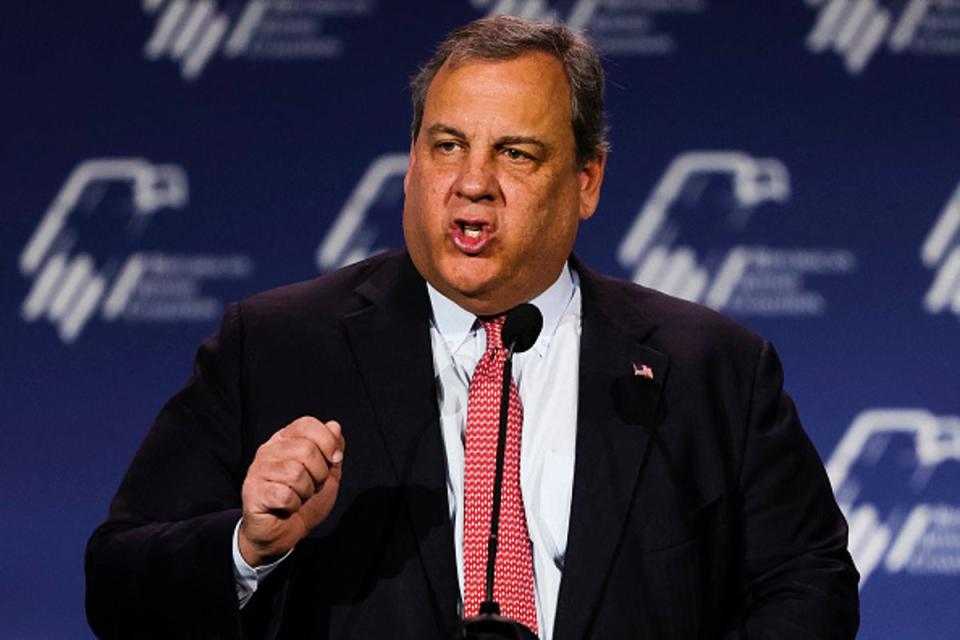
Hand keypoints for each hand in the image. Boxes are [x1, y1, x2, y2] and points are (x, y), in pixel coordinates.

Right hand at [238, 416, 344, 565]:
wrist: (281, 534)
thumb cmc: (303, 501)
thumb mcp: (327, 473)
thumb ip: (332, 449)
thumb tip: (334, 426)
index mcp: (286, 439)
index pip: (307, 424)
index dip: (327, 441)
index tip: (334, 460)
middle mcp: (269, 450)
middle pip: (306, 449)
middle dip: (319, 473)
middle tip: (312, 486)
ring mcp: (258, 470)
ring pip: (296, 473)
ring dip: (306, 491)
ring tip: (298, 496)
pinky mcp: (253, 493)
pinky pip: (284, 495)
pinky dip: (293, 505)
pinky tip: (286, 507)